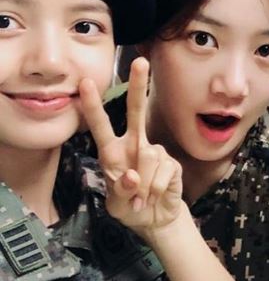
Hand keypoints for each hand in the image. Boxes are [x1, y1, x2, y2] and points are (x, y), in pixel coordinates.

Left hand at [79, 57, 182, 236]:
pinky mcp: (171, 162)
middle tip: (141, 62)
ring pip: (148, 156)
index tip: (86, 83)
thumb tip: (132, 175)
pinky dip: (155, 190)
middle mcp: (134, 144)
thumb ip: (119, 191)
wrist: (154, 219)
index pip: (101, 125)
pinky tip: (154, 196)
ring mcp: (154, 151)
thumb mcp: (115, 206)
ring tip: (140, 199)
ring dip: (143, 186)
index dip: (93, 105)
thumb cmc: (129, 207)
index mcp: (112, 152)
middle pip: (136, 111)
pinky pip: (162, 173)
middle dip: (139, 85)